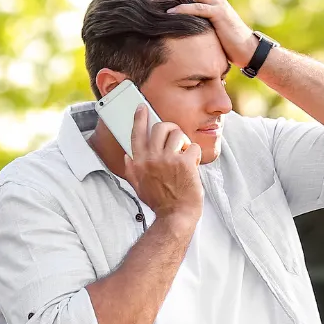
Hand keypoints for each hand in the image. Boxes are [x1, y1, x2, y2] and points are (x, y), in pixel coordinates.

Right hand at [126, 105, 202, 221]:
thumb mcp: (139, 186)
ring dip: (184, 142)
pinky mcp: (185, 163)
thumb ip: (132, 170)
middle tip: (176, 139)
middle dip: (170, 129)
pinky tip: (194, 165)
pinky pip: (193, 146)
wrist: (175, 215)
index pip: (136, 134)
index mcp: (138, 162)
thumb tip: (127, 156)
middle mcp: (151, 158)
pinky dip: (196, 154)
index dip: (139, 118)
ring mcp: (168, 160)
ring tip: (185, 155)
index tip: (142, 107)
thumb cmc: (159, 202)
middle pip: (160, 127)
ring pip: (178, 134)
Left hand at [153, 0, 257, 67]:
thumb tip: (178, 27)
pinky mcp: (220, 15)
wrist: (249, 51)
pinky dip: (182, 9)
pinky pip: (198, 8)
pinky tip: (168, 13)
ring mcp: (218, 5)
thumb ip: (197, 23)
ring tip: (154, 0)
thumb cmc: (228, 44)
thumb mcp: (209, 30)